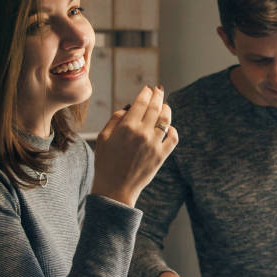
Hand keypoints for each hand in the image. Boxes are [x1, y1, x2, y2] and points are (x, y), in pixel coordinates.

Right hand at [92, 85, 177, 206]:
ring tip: (165, 106)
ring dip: (166, 110)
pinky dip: (172, 130)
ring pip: (166, 120)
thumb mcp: (103, 138)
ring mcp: (154, 144)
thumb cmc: (106, 163)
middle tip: (159, 90)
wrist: (115, 188)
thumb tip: (128, 108)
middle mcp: (143, 133)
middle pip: (155, 108)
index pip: (141, 103)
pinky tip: (168, 127)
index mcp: (127, 127)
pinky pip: (173, 138)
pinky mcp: (162, 156)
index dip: (146, 93)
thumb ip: (115, 119)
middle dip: (158, 96)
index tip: (148, 88)